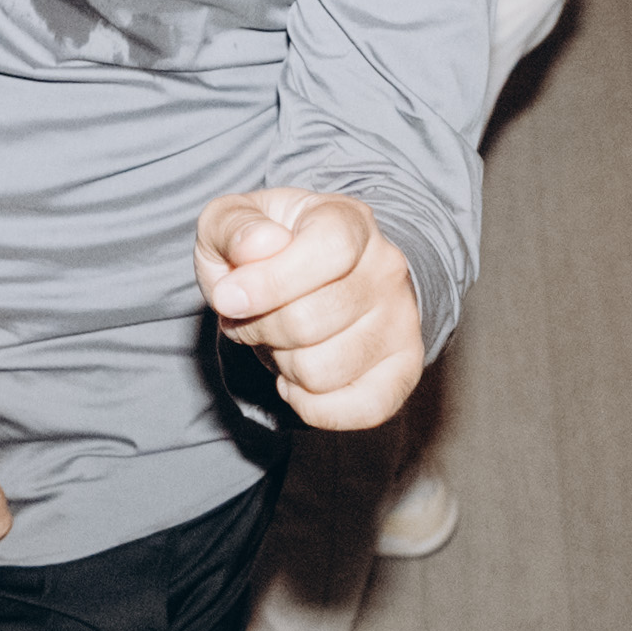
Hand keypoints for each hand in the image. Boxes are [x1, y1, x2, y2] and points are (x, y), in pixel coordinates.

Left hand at [194, 189, 427, 428]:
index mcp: (348, 221)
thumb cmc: (268, 247)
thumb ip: (233, 226)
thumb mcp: (232, 220)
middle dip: (259, 328)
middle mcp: (386, 269)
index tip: (228, 297)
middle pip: (310, 322)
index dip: (271, 282)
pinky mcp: (403, 371)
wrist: (314, 277)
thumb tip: (257, 248)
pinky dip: (312, 406)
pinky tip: (298, 379)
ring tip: (282, 340)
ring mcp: (401, 322)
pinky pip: (361, 411)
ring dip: (283, 364)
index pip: (329, 250)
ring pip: (322, 371)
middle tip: (253, 317)